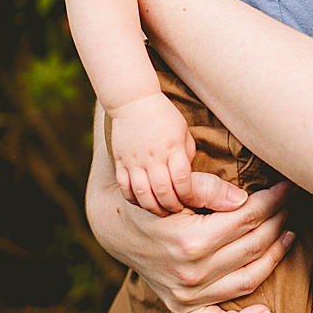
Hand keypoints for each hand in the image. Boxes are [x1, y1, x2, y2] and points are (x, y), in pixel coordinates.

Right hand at [87, 105, 294, 312]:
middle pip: (252, 245)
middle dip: (277, 220)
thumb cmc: (152, 204)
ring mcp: (188, 294)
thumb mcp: (174, 191)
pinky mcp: (184, 308)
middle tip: (288, 203)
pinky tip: (266, 310)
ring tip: (287, 234)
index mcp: (190, 240)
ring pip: (247, 279)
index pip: (246, 218)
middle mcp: (191, 272)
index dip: (271, 200)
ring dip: (274, 256)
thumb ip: (207, 190)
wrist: (120, 231)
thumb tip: (244, 197)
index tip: (285, 187)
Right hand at [107, 93, 197, 213]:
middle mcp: (154, 157)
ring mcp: (135, 161)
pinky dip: (133, 199)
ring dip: (153, 207)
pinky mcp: (120, 162)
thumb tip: (189, 177)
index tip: (191, 201)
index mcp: (172, 148)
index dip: (188, 196)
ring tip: (161, 211)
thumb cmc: (163, 115)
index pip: (183, 180)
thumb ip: (186, 154)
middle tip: (177, 210)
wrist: (133, 100)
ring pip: (143, 194)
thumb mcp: (183, 131)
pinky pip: (125, 187)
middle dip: (173, 206)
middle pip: (164, 192)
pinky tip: (141, 202)